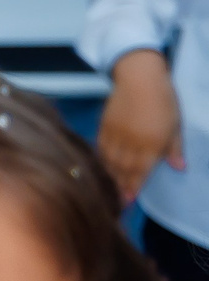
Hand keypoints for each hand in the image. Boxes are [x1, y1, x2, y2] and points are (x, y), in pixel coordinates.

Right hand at [99, 49, 182, 204]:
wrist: (139, 78)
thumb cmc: (164, 100)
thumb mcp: (176, 124)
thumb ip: (175, 148)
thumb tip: (179, 168)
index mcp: (152, 143)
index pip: (141, 171)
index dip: (135, 187)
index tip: (129, 202)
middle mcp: (131, 143)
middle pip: (123, 170)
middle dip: (121, 187)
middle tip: (118, 203)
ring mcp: (116, 135)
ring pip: (110, 161)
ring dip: (110, 177)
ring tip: (109, 190)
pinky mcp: (105, 127)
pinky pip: (101, 149)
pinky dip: (101, 161)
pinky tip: (102, 168)